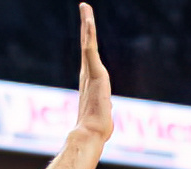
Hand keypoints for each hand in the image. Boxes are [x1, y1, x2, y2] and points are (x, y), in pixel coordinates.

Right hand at [72, 4, 110, 143]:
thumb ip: (104, 106)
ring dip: (86, 23)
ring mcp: (89, 72)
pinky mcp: (95, 72)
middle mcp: (86, 74)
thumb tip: (106, 110)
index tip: (87, 26)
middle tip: (84, 7)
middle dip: (85, 25)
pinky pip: (90, 49)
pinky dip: (89, 34)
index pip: (89, 56)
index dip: (88, 40)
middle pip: (86, 44)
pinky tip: (88, 20)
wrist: (91, 134)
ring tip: (85, 6)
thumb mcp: (103, 114)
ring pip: (87, 42)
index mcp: (89, 81)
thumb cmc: (97, 130)